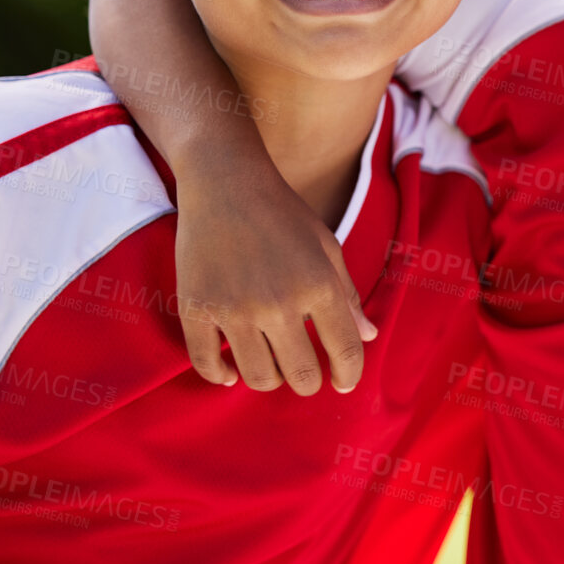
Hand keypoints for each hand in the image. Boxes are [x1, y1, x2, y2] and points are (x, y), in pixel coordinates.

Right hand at [173, 155, 376, 394]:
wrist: (225, 182)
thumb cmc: (283, 213)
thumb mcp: (326, 246)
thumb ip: (347, 295)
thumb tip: (367, 336)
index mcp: (319, 285)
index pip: (345, 351)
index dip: (349, 375)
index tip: (343, 382)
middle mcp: (278, 303)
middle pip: (301, 376)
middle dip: (308, 382)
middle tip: (304, 373)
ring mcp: (234, 308)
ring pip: (258, 378)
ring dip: (269, 380)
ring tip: (270, 365)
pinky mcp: (196, 307)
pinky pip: (206, 364)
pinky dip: (221, 375)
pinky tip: (230, 371)